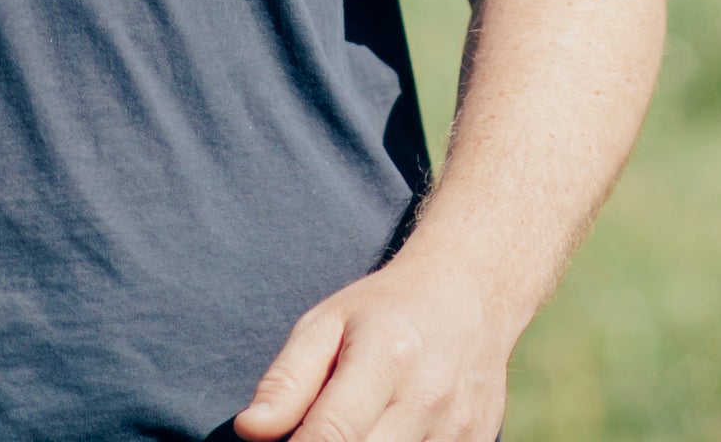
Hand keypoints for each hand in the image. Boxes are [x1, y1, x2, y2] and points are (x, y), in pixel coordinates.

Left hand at [235, 258, 515, 441]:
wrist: (471, 293)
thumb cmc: (384, 311)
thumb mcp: (327, 324)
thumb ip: (287, 380)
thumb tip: (249, 431)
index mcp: (386, 357)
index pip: (333, 435)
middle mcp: (429, 397)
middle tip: (310, 438)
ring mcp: (459, 427)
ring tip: (355, 430)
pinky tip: (382, 435)